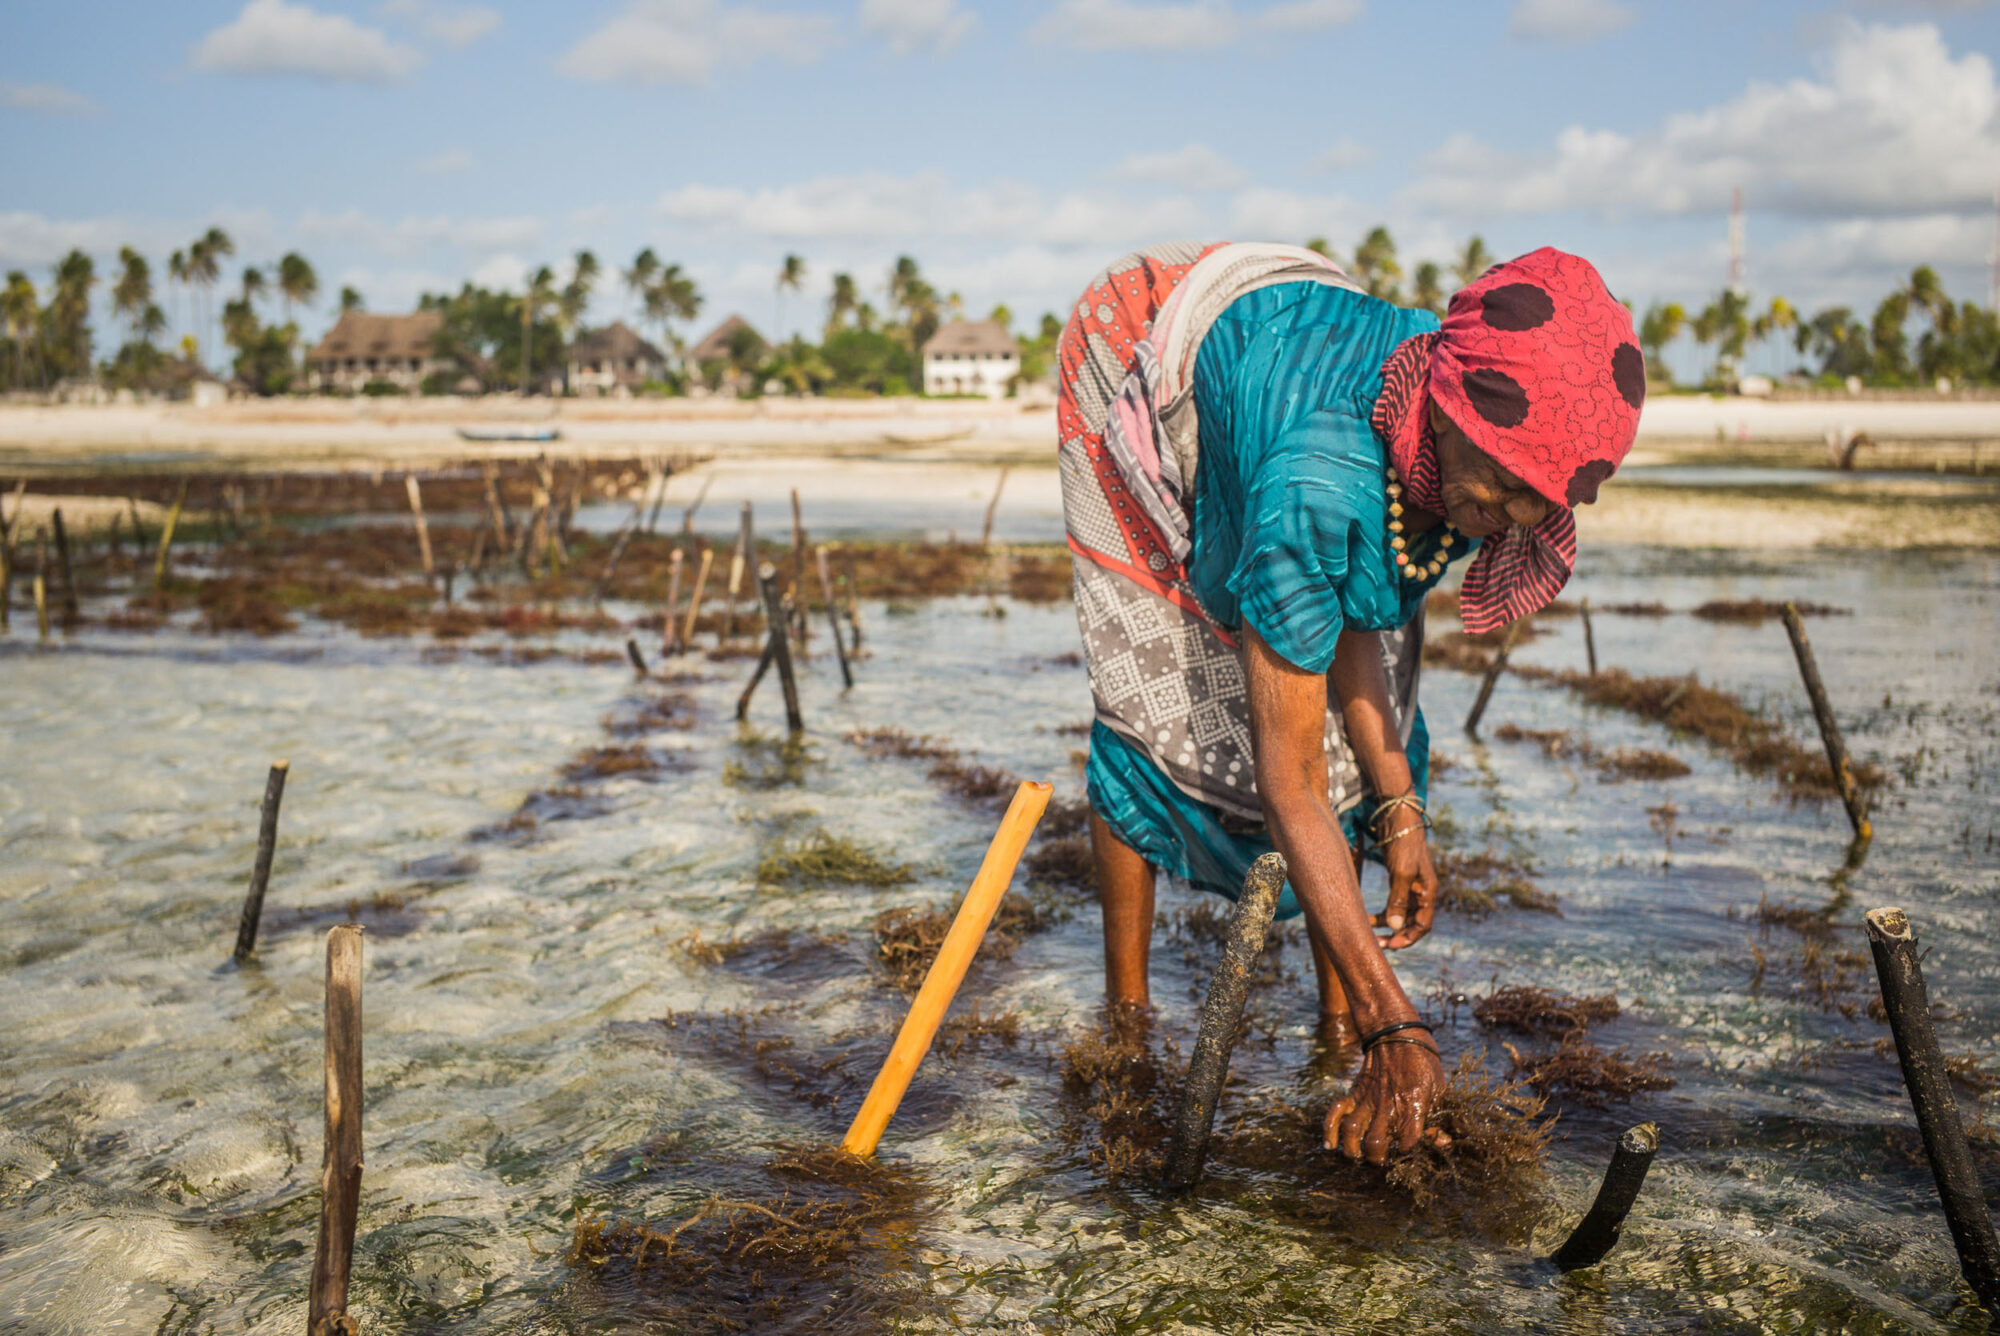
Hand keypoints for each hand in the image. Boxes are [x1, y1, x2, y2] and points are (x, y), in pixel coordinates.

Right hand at [1324, 1038, 1449, 1163]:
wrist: (1396, 1032)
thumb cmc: (1423, 1062)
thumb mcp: (1439, 1088)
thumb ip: (1439, 1118)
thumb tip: (1443, 1143)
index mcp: (1413, 1106)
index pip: (1408, 1143)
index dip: (1409, 1153)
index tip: (1411, 1153)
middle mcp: (1387, 1106)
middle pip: (1376, 1144)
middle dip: (1378, 1159)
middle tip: (1382, 1160)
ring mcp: (1367, 1099)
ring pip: (1352, 1132)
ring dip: (1353, 1150)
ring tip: (1358, 1156)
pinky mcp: (1353, 1092)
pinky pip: (1335, 1112)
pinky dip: (1329, 1129)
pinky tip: (1331, 1144)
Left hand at [1371, 805, 1437, 949]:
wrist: (1398, 818)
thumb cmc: (1403, 844)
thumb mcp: (1402, 872)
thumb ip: (1398, 900)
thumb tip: (1394, 927)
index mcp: (1427, 892)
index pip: (1423, 925)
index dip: (1409, 938)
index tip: (1391, 944)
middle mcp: (1421, 892)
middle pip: (1412, 923)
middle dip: (1396, 935)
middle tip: (1378, 944)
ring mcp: (1410, 887)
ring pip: (1400, 915)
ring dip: (1387, 926)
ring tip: (1369, 931)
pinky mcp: (1398, 880)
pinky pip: (1393, 904)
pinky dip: (1382, 913)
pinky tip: (1368, 917)